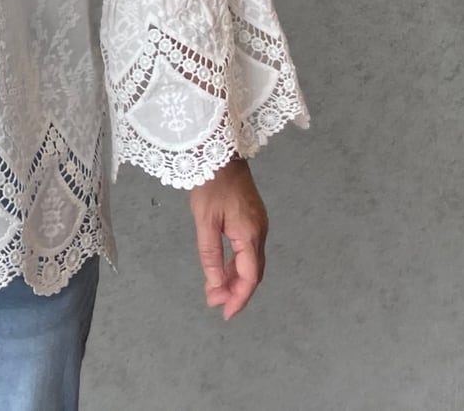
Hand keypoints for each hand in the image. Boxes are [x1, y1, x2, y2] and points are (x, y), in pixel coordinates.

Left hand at [187, 156, 267, 319]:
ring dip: (234, 278)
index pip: (249, 277)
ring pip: (250, 261)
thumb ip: (210, 253)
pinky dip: (236, 263)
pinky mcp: (252, 217)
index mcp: (250, 234)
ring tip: (215, 291)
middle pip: (253, 272)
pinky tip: (222, 269)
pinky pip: (247, 249)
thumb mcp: (204, 220)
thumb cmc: (210, 183)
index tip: (225, 313)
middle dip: (236, 291)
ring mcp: (257, 224)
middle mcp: (259, 232)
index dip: (239, 297)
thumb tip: (215, 284)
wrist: (219, 151)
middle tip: (216, 304)